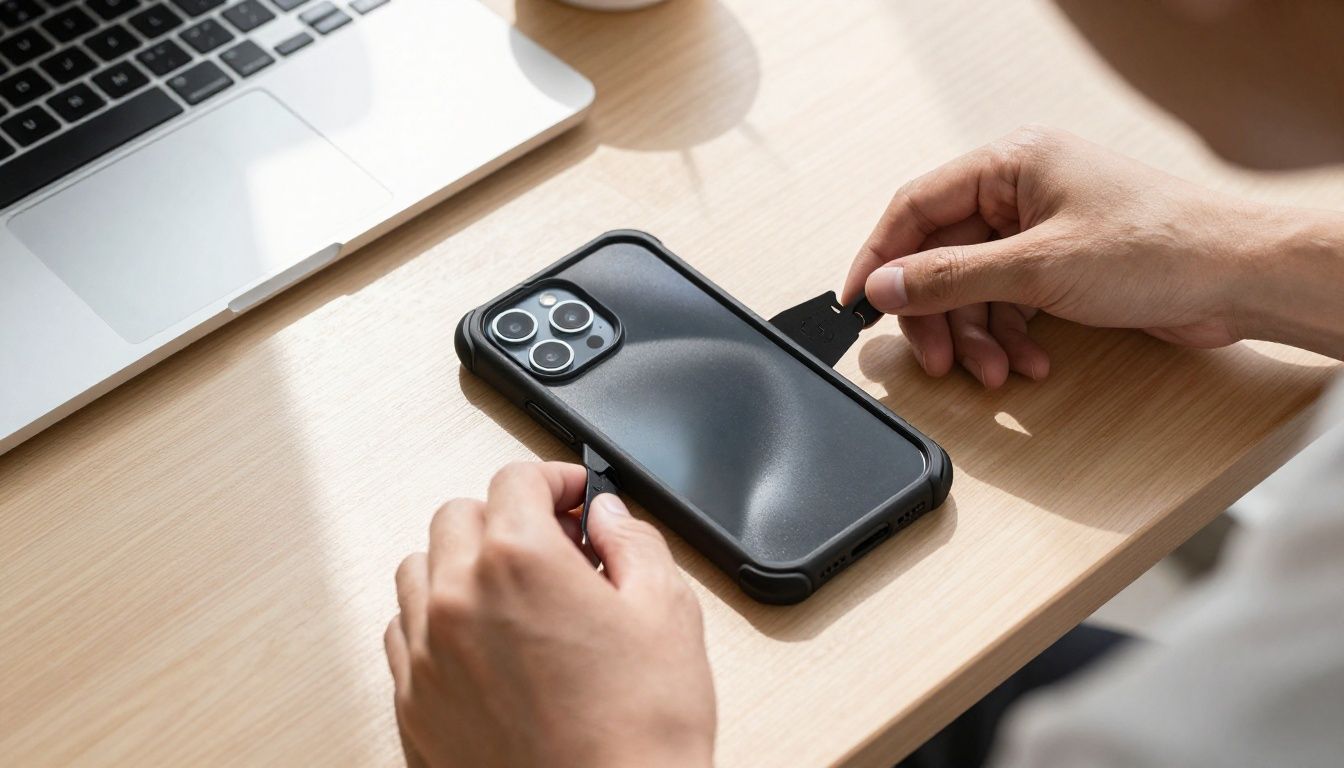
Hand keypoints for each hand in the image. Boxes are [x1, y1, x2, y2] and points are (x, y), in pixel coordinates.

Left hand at [385, 462, 715, 767]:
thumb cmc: (638, 734)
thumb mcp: (667, 613)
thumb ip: (633, 543)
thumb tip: (607, 516)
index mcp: (519, 560)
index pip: (516, 480)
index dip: (555, 479)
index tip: (574, 495)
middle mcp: (458, 598)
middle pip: (460, 516)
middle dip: (508, 517)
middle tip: (554, 546)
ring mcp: (425, 654)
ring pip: (420, 570)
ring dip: (462, 564)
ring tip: (512, 593)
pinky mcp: (412, 704)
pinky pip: (403, 633)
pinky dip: (435, 621)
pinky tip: (481, 643)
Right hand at [841, 126, 1343, 385]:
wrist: (1240, 278)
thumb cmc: (1160, 247)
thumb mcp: (1036, 266)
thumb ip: (949, 277)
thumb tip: (885, 284)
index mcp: (1010, 162)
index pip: (916, 207)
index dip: (880, 256)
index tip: (857, 301)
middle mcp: (1022, 191)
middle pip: (943, 257)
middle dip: (939, 316)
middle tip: (937, 360)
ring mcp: (1042, 229)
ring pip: (975, 289)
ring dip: (979, 337)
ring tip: (993, 373)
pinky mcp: (1063, 265)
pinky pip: (1010, 303)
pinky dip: (1012, 337)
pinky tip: (1027, 363)